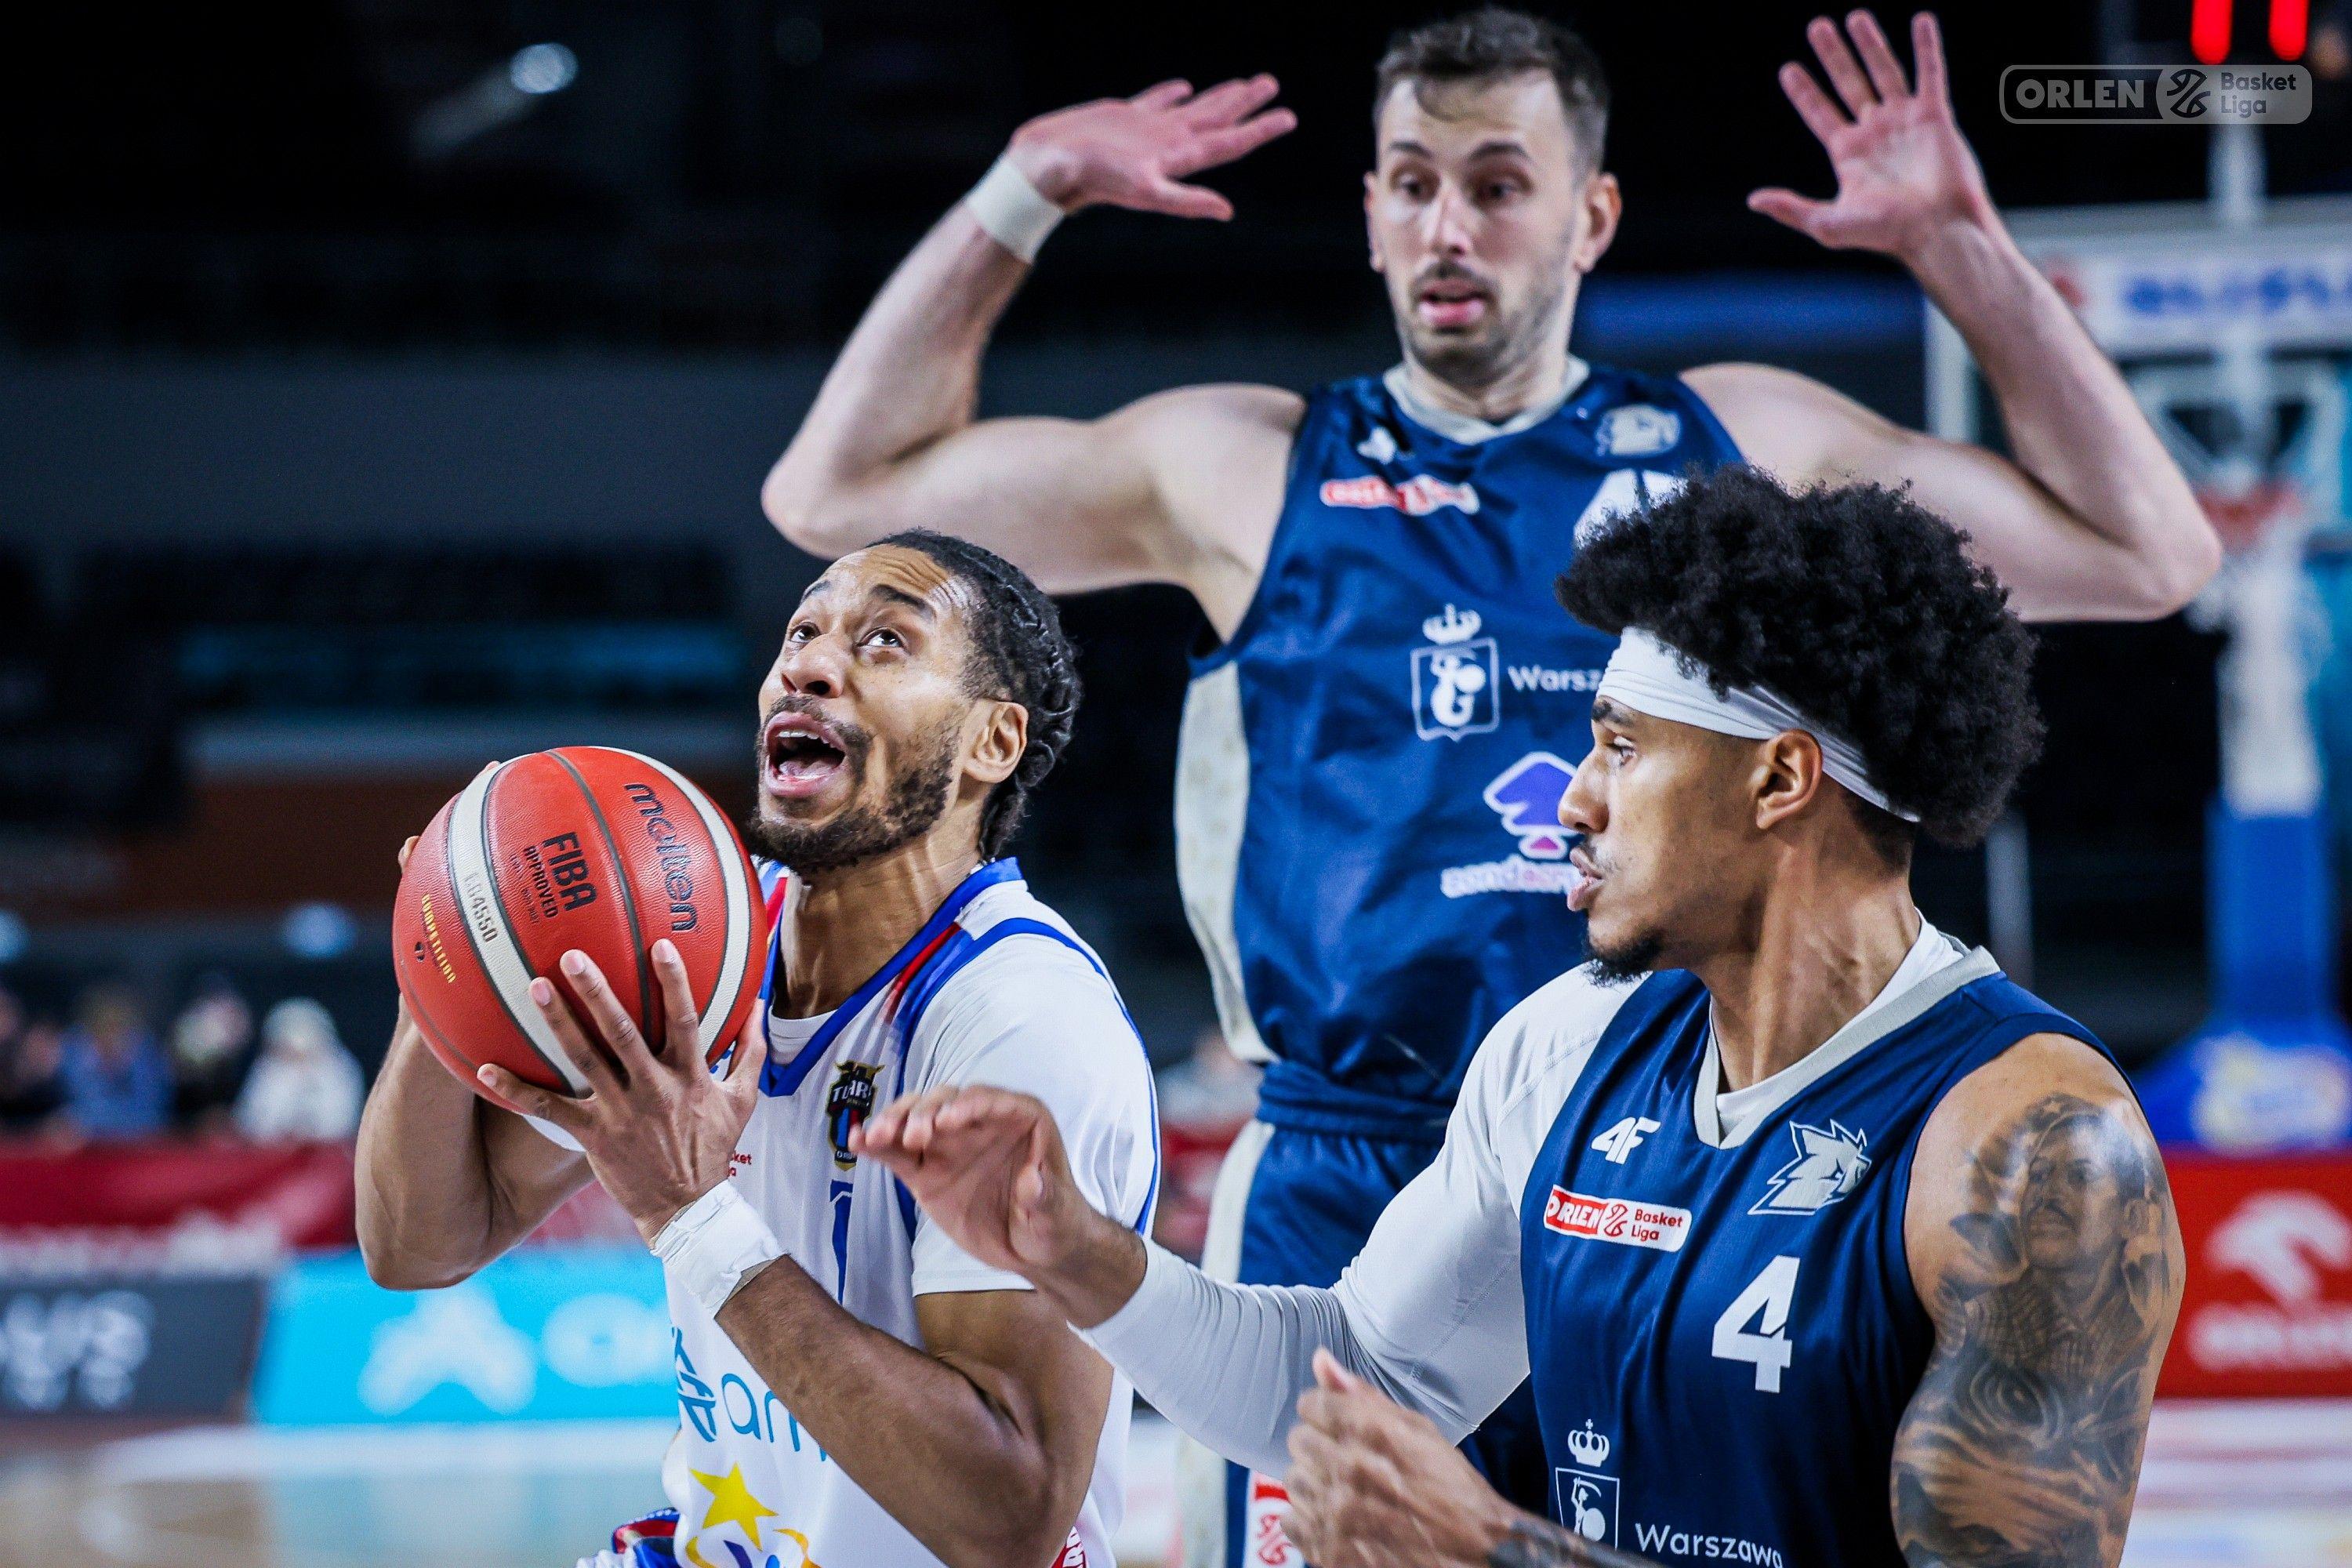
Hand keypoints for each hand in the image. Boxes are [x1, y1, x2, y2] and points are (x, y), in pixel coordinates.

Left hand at [479, 943, 762, 1244]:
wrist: (686, 1206)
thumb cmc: (712, 1147)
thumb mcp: (742, 1098)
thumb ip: (750, 1049)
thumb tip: (758, 1004)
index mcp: (690, 1076)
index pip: (684, 1021)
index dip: (673, 983)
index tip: (658, 945)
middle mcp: (653, 1089)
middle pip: (622, 1033)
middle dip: (598, 992)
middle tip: (572, 955)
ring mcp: (620, 1112)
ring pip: (585, 1060)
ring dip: (559, 1023)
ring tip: (535, 987)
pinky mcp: (593, 1136)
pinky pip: (549, 1110)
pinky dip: (516, 1091)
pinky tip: (484, 1069)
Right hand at [853, 1085, 1095, 1274]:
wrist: (1035, 1248)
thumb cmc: (1055, 1222)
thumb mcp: (1056, 1214)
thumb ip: (1045, 1196)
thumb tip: (1033, 1180)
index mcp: (1022, 1119)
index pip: (991, 1101)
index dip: (968, 1106)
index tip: (947, 1122)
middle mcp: (981, 1123)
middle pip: (947, 1102)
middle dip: (926, 1112)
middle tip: (912, 1136)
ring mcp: (951, 1144)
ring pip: (917, 1118)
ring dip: (895, 1121)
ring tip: (876, 1137)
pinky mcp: (927, 1170)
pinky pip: (898, 1152)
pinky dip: (878, 1144)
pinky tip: (858, 1142)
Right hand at [1007, 75, 1295, 219]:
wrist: (1047, 167)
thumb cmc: (1092, 178)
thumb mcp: (1143, 190)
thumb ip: (1185, 200)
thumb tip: (1227, 211)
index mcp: (1178, 158)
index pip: (1228, 143)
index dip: (1259, 131)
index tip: (1288, 117)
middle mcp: (1168, 145)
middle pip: (1217, 122)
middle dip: (1247, 105)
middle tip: (1272, 85)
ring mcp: (1147, 132)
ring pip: (1192, 110)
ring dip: (1219, 97)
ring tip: (1243, 84)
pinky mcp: (1123, 118)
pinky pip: (1155, 102)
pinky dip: (1171, 93)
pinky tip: (1183, 87)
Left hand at [1284, 1352, 1513, 1567]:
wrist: (1475, 1555)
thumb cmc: (1453, 1492)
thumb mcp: (1419, 1431)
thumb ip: (1364, 1396)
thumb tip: (1321, 1360)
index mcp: (1371, 1432)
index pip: (1311, 1404)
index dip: (1324, 1412)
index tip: (1336, 1423)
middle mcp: (1348, 1469)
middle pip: (1299, 1441)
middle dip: (1319, 1445)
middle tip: (1346, 1460)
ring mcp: (1336, 1514)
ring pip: (1293, 1481)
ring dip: (1313, 1482)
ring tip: (1343, 1491)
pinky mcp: (1329, 1551)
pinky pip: (1291, 1522)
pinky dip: (1307, 1519)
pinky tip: (1333, 1519)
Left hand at [1749, 12, 1995, 262]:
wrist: (1937, 230)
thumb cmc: (1887, 234)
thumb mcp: (1829, 224)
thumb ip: (1792, 209)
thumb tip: (1754, 200)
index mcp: (1848, 154)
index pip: (1819, 113)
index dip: (1804, 92)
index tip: (1788, 68)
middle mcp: (1874, 132)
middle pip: (1847, 83)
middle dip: (1832, 55)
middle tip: (1817, 26)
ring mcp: (1904, 121)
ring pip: (1883, 72)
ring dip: (1870, 44)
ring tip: (1855, 17)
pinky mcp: (1934, 116)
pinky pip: (1930, 74)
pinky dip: (1927, 47)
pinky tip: (1922, 20)